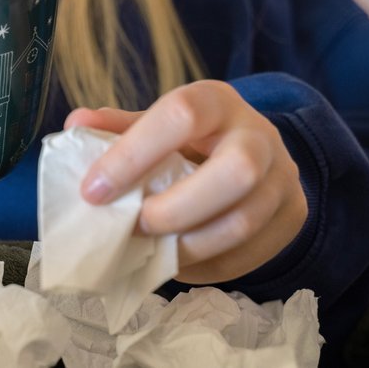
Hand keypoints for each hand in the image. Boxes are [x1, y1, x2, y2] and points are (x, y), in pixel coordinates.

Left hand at [64, 80, 307, 283]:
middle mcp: (260, 135)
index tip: (93, 191)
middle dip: (176, 208)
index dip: (133, 154)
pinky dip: (204, 266)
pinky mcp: (293, 216)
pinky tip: (175, 261)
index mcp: (217, 101)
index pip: (181, 115)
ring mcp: (283, 178)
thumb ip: (119, 128)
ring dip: (186, 246)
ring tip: (149, 250)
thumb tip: (75, 125)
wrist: (256, 154)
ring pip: (243, 222)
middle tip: (136, 225)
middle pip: (236, 172)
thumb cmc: (192, 140)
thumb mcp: (159, 124)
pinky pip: (249, 255)